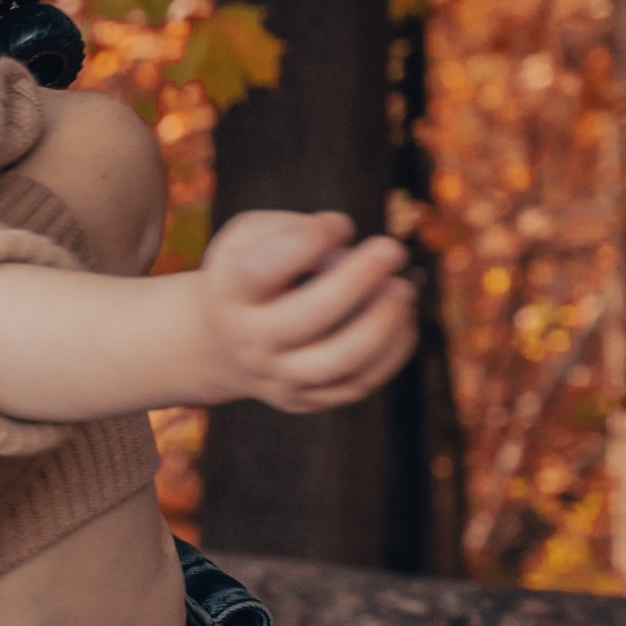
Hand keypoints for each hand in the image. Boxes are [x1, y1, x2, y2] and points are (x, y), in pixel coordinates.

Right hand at [192, 211, 413, 413]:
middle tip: (393, 249)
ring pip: (339, 361)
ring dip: (382, 322)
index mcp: (232, 291)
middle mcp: (250, 340)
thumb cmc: (251, 272)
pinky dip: (391, 351)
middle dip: (358, 279)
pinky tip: (401, 319)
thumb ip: (293, 231)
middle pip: (307, 317)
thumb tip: (345, 242)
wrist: (222, 343)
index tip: (336, 225)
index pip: (261, 269)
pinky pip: (358, 384)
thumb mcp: (251, 237)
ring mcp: (277, 377)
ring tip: (402, 288)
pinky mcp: (304, 400)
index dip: (306, 240)